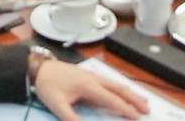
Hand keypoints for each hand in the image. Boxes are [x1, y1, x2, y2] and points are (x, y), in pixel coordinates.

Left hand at [33, 60, 148, 120]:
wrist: (37, 68)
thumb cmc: (47, 85)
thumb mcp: (58, 106)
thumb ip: (72, 119)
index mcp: (89, 86)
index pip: (112, 99)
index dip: (126, 109)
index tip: (138, 117)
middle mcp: (93, 78)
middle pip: (119, 89)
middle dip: (134, 99)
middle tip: (147, 109)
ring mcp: (91, 75)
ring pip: (115, 83)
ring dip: (129, 92)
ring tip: (142, 100)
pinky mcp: (87, 74)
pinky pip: (109, 81)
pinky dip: (120, 88)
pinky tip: (122, 91)